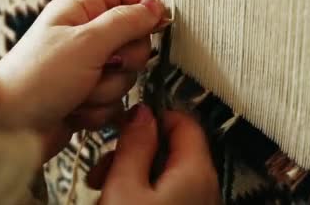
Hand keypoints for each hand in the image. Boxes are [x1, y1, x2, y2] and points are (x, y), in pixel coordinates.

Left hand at [0, 0, 167, 157]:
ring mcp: (88, 65)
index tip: (156, 24)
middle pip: (133, 35)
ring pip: (126, 72)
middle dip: (125, 59)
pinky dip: (99, 108)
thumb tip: (155, 8)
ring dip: (108, 88)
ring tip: (81, 91)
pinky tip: (76, 109)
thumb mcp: (86, 42)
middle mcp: (85, 34)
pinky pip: (115, 98)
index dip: (143, 5)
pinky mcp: (89, 93)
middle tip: (105, 64)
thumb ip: (125, 22)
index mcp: (80, 9)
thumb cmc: (37, 79)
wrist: (10, 128)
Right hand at [88, 105, 220, 204]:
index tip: (125, 122)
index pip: (183, 119)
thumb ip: (134, 146)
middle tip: (106, 164)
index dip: (151, 115)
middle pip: (171, 147)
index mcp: (196, 172)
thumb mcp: (124, 188)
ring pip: (164, 173)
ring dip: (132, 173)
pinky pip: (165, 195)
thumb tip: (141, 114)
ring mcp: (197, 204)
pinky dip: (141, 193)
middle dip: (134, 150)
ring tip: (104, 187)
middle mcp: (205, 187)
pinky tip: (119, 200)